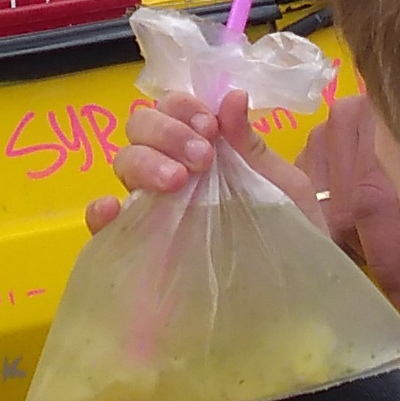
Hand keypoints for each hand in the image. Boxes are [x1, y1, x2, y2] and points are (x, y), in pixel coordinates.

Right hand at [89, 94, 399, 311]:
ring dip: (144, 162)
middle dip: (165, 132)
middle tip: (200, 158)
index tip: (210, 126)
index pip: (171, 110)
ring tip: (177, 183)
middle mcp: (170, 176)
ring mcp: (152, 212)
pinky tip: (113, 210)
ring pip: (122, 166)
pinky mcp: (138, 252)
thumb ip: (252, 146)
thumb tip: (230, 96)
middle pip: (138, 130)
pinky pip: (104, 228)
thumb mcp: (283, 188)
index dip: (182, 107)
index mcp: (204, 153)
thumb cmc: (292, 239)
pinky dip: (100, 211)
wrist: (299, 304)